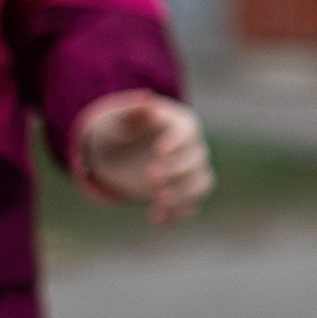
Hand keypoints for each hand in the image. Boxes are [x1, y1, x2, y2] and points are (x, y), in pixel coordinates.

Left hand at [75, 93, 213, 225]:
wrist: (114, 153)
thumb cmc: (117, 129)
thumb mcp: (118, 119)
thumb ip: (131, 111)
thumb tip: (146, 98)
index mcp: (180, 124)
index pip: (188, 132)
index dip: (177, 142)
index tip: (158, 151)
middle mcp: (191, 148)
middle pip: (197, 159)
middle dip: (177, 170)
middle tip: (150, 176)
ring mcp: (189, 172)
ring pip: (202, 184)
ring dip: (185, 194)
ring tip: (158, 201)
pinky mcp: (182, 192)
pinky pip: (191, 205)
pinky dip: (178, 214)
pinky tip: (156, 219)